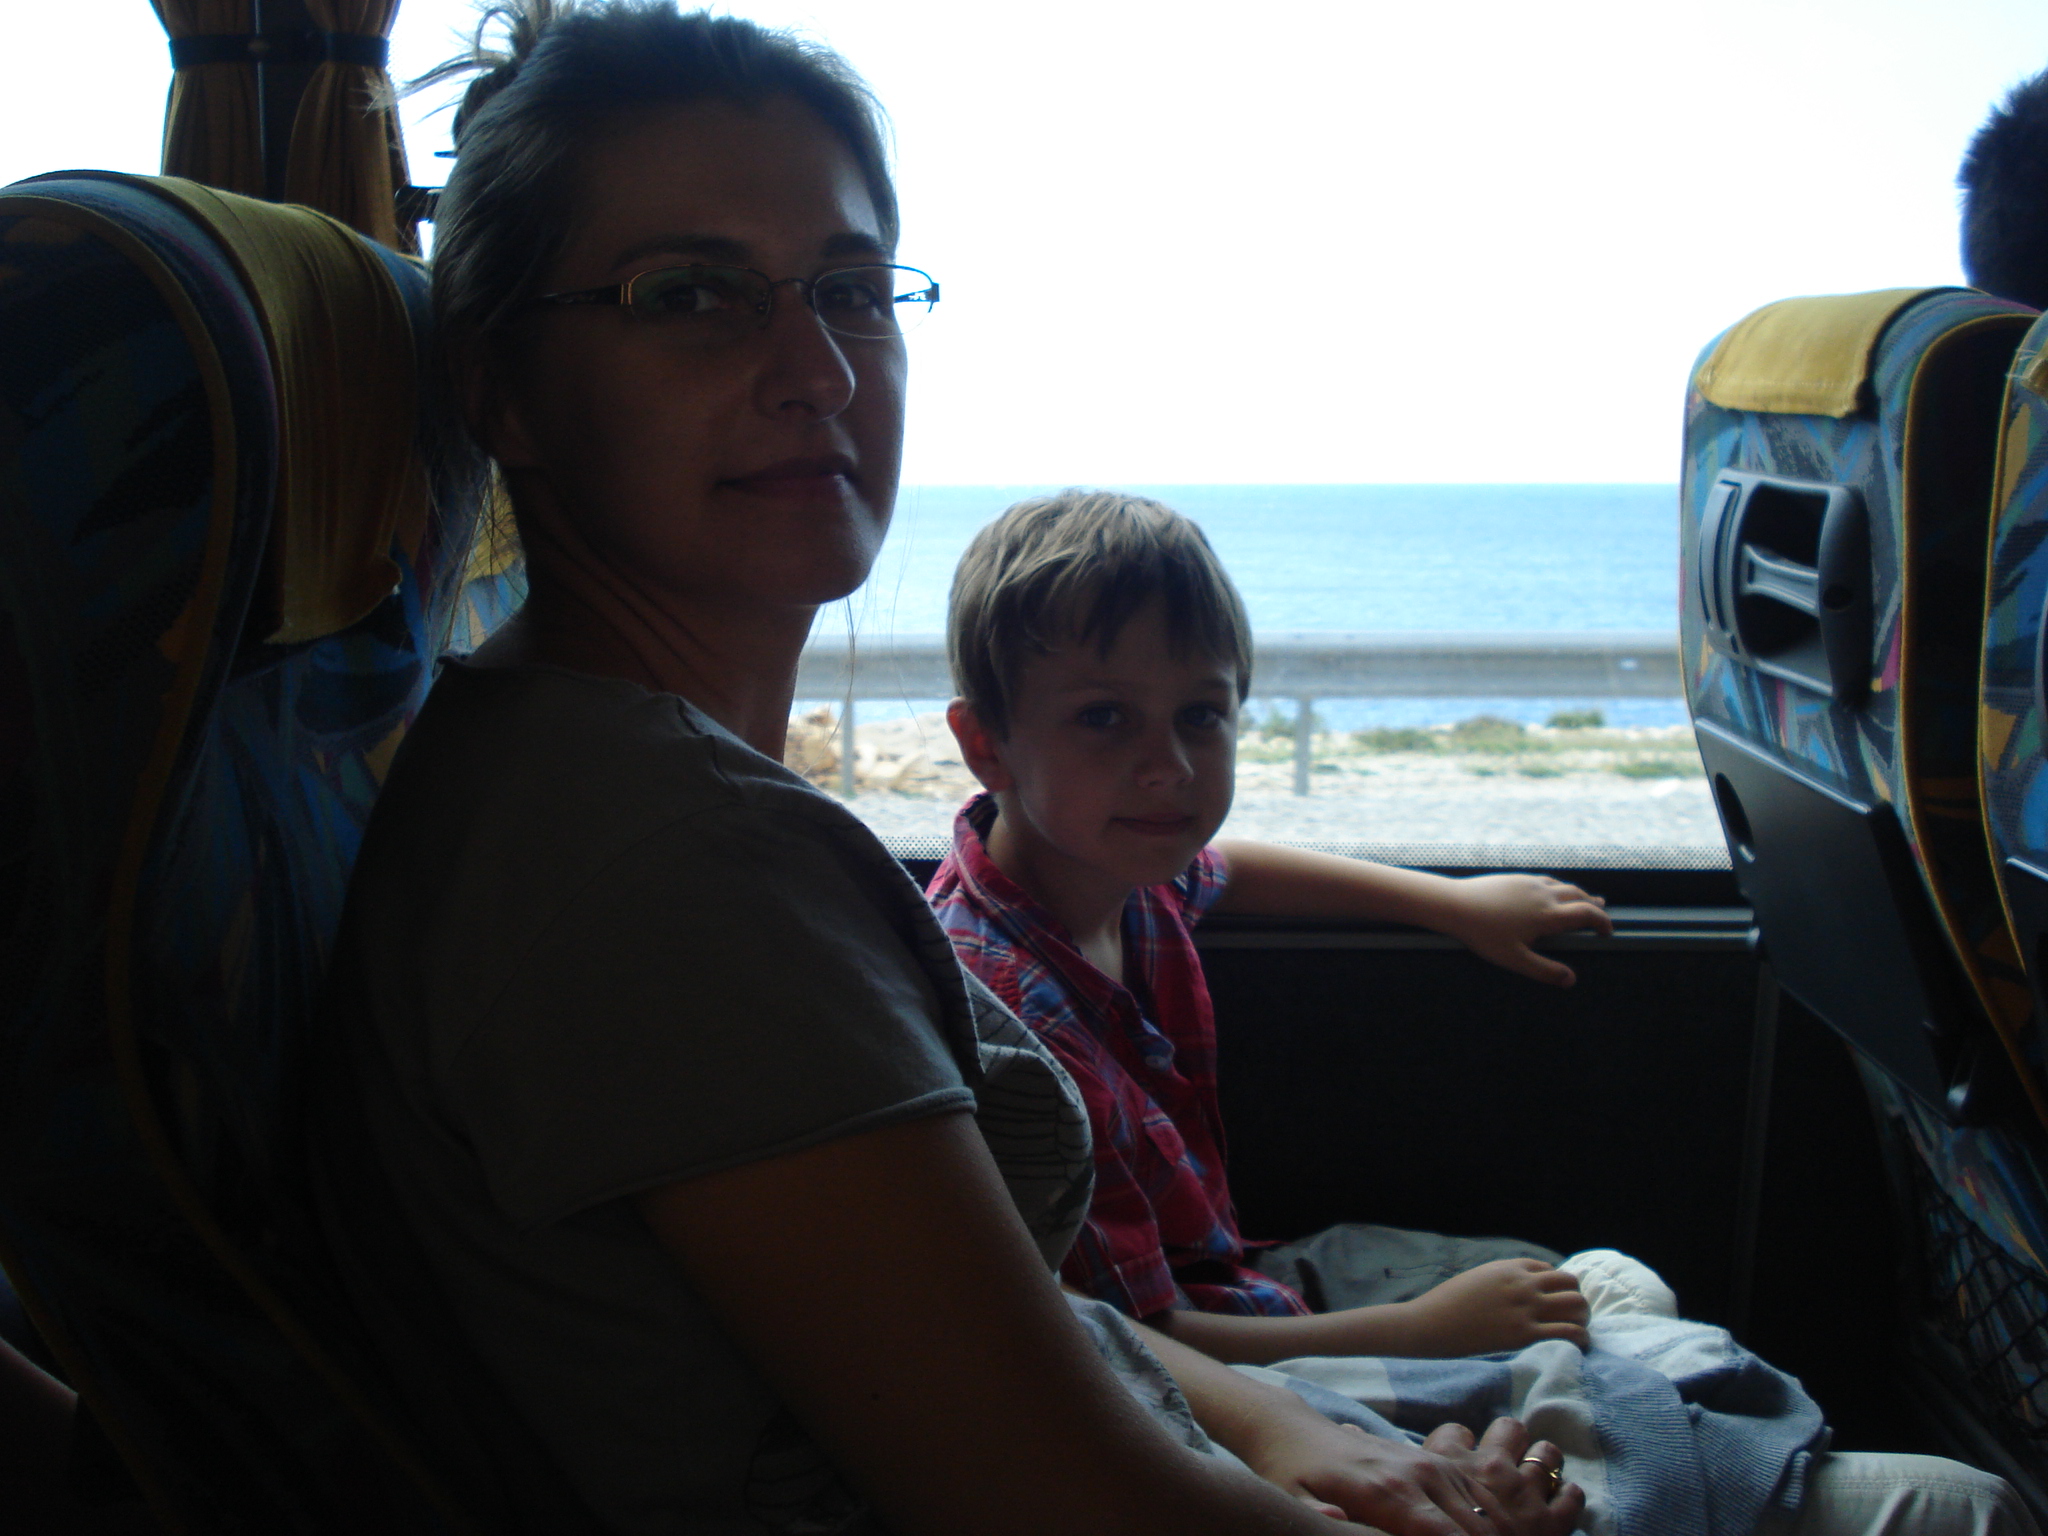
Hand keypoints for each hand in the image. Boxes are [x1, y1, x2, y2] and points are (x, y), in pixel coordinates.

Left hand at [1239, 1403, 1580, 1534]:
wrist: (1291, 1431)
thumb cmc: (1291, 1474)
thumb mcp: (1294, 1501)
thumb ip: (1320, 1517)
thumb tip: (1338, 1521)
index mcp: (1389, 1493)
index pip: (1443, 1535)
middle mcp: (1420, 1474)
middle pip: (1473, 1524)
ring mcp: (1432, 1462)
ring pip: (1490, 1492)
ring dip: (1512, 1519)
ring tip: (1522, 1531)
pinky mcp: (1435, 1457)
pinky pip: (1486, 1466)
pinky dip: (1509, 1491)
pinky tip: (1521, 1512)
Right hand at [1374, 1259, 1590, 1356]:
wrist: (1430, 1323)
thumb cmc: (1448, 1302)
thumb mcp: (1479, 1278)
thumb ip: (1504, 1279)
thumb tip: (1523, 1287)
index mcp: (1510, 1268)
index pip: (1551, 1271)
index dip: (1556, 1287)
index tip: (1554, 1302)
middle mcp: (1523, 1284)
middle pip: (1570, 1284)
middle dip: (1576, 1299)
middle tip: (1572, 1317)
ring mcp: (1525, 1309)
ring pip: (1576, 1305)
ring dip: (1582, 1317)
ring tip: (1578, 1330)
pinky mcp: (1524, 1335)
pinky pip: (1568, 1332)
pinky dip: (1581, 1337)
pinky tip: (1580, 1345)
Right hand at [1424, 1418, 1583, 1535]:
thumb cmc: (1423, 1520)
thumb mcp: (1408, 1499)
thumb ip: (1420, 1482)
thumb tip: (1418, 1472)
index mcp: (1447, 1459)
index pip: (1456, 1433)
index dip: (1460, 1444)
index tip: (1461, 1458)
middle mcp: (1488, 1466)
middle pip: (1510, 1430)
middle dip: (1512, 1444)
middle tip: (1505, 1467)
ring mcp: (1523, 1492)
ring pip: (1546, 1454)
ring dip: (1543, 1462)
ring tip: (1536, 1479)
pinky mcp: (1549, 1522)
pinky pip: (1571, 1496)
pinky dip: (1567, 1496)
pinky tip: (1559, 1502)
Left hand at [1441, 875, 1610, 985]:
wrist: (1455, 903)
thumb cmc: (1484, 933)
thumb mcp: (1514, 959)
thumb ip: (1544, 971)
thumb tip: (1571, 980)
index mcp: (1548, 915)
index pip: (1587, 914)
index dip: (1602, 922)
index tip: (1607, 931)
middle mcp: (1544, 894)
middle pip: (1579, 895)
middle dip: (1593, 905)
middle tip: (1602, 911)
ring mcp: (1529, 883)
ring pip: (1562, 885)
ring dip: (1577, 893)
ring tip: (1584, 898)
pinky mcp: (1515, 877)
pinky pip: (1545, 879)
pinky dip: (1558, 885)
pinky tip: (1552, 889)